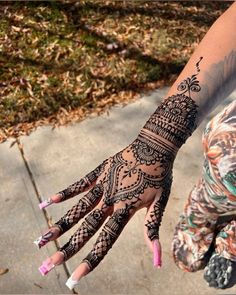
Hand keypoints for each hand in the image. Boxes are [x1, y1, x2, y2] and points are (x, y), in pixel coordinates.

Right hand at [35, 69, 199, 288]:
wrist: (155, 146)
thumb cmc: (159, 175)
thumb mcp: (160, 202)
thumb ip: (152, 228)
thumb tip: (157, 260)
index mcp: (125, 209)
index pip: (105, 240)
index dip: (91, 259)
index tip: (75, 276)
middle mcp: (110, 200)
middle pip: (86, 228)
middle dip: (68, 247)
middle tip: (49, 264)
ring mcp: (103, 184)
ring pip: (78, 208)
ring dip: (60, 224)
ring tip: (42, 238)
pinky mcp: (100, 171)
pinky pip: (80, 183)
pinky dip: (67, 192)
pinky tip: (50, 201)